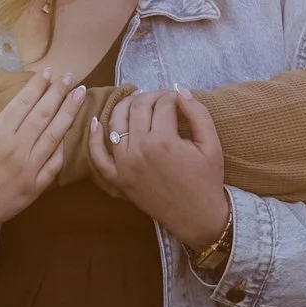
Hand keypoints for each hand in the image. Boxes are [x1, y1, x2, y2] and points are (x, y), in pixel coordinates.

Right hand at [0, 72, 89, 252]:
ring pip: (54, 136)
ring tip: (80, 95)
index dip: (38, 85)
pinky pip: (54, 165)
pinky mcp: (33, 190)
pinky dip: (62, 147)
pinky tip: (67, 133)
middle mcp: (15, 150)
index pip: (24, 102)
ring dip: (69, 113)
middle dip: (59, 92)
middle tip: (72, 77)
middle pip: (44, 114)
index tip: (48, 72)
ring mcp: (27, 171)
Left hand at [88, 86, 229, 251]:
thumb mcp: (211, 144)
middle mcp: (139, 150)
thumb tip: (180, 89)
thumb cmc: (207, 181)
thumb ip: (198, 113)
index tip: (179, 98)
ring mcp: (124, 165)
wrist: (197, 217)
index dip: (172, 96)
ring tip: (138, 103)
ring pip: (116, 123)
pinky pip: (98, 156)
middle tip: (162, 100)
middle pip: (138, 107)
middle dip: (151, 96)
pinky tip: (96, 122)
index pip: (163, 103)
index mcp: (164, 141)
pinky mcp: (118, 179)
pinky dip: (94, 137)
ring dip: (125, 106)